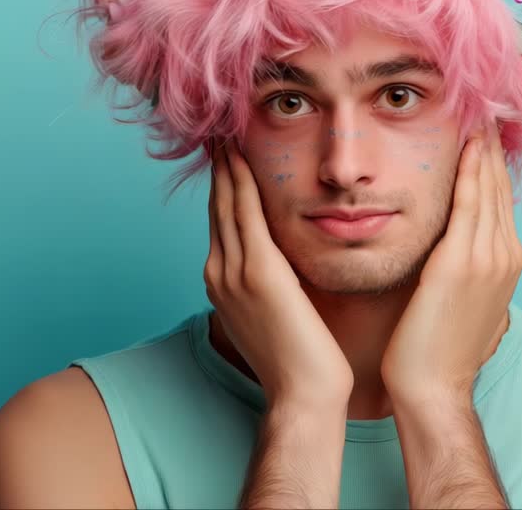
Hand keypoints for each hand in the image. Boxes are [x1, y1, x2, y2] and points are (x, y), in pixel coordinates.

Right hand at [206, 142, 353, 410]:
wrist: (303, 396)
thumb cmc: (301, 360)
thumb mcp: (278, 312)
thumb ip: (274, 281)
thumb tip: (284, 261)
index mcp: (223, 282)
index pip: (221, 220)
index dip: (222, 182)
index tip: (226, 151)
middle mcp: (220, 273)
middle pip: (217, 205)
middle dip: (218, 165)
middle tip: (218, 126)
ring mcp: (234, 272)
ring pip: (227, 203)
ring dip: (225, 163)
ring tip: (226, 129)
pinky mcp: (259, 273)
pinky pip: (246, 214)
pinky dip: (241, 181)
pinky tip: (242, 154)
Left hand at [380, 121, 521, 403]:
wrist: (431, 388)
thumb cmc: (434, 351)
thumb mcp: (460, 304)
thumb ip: (466, 274)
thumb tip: (458, 259)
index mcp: (505, 263)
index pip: (500, 197)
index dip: (493, 159)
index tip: (482, 125)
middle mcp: (505, 255)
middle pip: (500, 184)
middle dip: (492, 142)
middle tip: (483, 100)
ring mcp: (488, 258)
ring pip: (489, 186)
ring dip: (484, 144)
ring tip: (477, 107)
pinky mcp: (462, 264)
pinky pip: (471, 203)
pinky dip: (472, 169)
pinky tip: (466, 141)